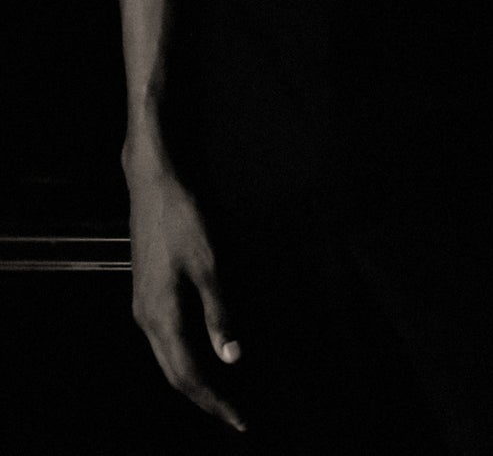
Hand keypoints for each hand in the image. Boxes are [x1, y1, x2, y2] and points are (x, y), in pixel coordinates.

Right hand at [128, 162, 244, 430]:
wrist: (153, 181)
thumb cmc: (184, 217)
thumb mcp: (210, 263)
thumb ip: (219, 313)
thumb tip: (232, 358)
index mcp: (162, 316)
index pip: (188, 375)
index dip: (215, 401)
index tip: (240, 420)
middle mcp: (147, 318)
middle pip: (174, 374)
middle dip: (205, 398)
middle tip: (235, 416)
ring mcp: (143, 305)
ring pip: (168, 358)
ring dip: (194, 379)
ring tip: (222, 394)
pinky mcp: (147, 292)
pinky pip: (165, 339)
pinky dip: (185, 356)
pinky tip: (203, 353)